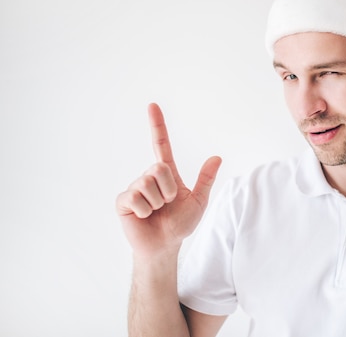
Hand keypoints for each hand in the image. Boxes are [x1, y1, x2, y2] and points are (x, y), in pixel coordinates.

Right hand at [116, 103, 221, 256]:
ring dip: (158, 202)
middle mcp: (149, 176)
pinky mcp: (123, 201)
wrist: (165, 245)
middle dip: (168, 189)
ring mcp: (135, 187)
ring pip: (148, 183)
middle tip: (167, 203)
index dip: (157, 125)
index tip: (153, 105)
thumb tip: (217, 157)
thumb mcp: (198, 201)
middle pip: (159, 168)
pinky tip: (143, 216)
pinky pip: (136, 197)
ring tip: (156, 211)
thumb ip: (206, 179)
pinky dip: (145, 210)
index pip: (160, 144)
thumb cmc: (180, 224)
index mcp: (166, 174)